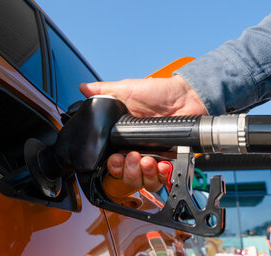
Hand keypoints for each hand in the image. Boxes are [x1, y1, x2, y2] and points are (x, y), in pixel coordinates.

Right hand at [80, 75, 206, 192]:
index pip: (112, 162)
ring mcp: (154, 158)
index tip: (114, 159)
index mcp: (123, 139)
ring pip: (143, 182)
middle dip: (127, 172)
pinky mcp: (171, 162)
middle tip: (132, 157)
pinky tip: (163, 164)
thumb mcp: (128, 90)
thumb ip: (104, 91)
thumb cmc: (159, 93)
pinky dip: (162, 175)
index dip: (112, 166)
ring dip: (143, 175)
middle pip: (126, 177)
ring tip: (148, 161)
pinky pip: (164, 179)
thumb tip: (83, 88)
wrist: (187, 97)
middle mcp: (136, 152)